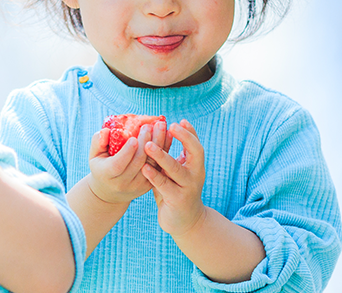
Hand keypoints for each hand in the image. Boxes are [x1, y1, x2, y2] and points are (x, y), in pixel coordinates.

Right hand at [86, 123, 157, 204]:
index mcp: (107, 175)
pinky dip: (164, 150)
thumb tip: (106, 131)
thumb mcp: (94, 155)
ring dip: (158, 144)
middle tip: (149, 126)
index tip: (133, 138)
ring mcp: (138, 185)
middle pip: (138, 163)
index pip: (118, 165)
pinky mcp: (149, 184)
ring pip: (152, 164)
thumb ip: (97, 141)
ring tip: (160, 126)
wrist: (110, 192)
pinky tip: (168, 135)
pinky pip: (159, 166)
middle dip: (145, 143)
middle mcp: (123, 183)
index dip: (127, 152)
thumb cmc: (101, 167)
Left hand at [143, 119, 207, 237]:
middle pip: (196, 152)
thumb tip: (163, 132)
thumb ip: (172, 156)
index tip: (180, 120)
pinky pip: (165, 185)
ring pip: (176, 169)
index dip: (190, 132)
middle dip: (184, 138)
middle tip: (170, 126)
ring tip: (148, 145)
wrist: (185, 221)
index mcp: (196, 165)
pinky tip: (144, 168)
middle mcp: (196, 174)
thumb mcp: (176, 172)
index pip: (196, 144)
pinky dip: (154, 176)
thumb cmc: (176, 190)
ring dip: (162, 156)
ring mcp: (188, 187)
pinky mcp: (177, 199)